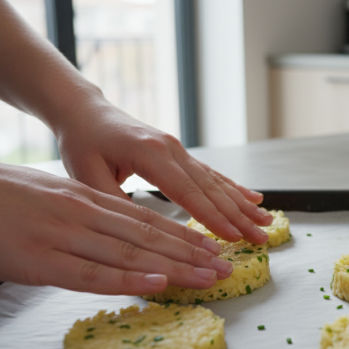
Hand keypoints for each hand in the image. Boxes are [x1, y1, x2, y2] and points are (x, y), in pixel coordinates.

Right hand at [0, 154, 235, 294]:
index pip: (145, 219)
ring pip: (130, 252)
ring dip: (175, 266)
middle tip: (225, 266)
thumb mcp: (45, 198)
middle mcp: (82, 212)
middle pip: (148, 236)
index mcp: (84, 198)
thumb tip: (107, 232)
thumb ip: (79, 215)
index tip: (212, 247)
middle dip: (192, 253)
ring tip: (210, 276)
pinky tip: (158, 281)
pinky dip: (129, 277)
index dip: (183, 235)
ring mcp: (62, 235)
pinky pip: (91, 271)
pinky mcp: (38, 259)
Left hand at [53, 98, 272, 244]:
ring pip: (217, 180)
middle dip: (239, 215)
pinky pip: (211, 173)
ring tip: (266, 220)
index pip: (188, 192)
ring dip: (243, 203)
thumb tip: (140, 233)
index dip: (213, 217)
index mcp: (150, 154)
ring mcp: (178, 148)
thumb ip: (114, 202)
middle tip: (262, 236)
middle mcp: (171, 149)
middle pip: (211, 188)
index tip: (234, 237)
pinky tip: (253, 198)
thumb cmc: (82, 143)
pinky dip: (234, 187)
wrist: (85, 111)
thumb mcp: (86, 176)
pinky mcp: (179, 152)